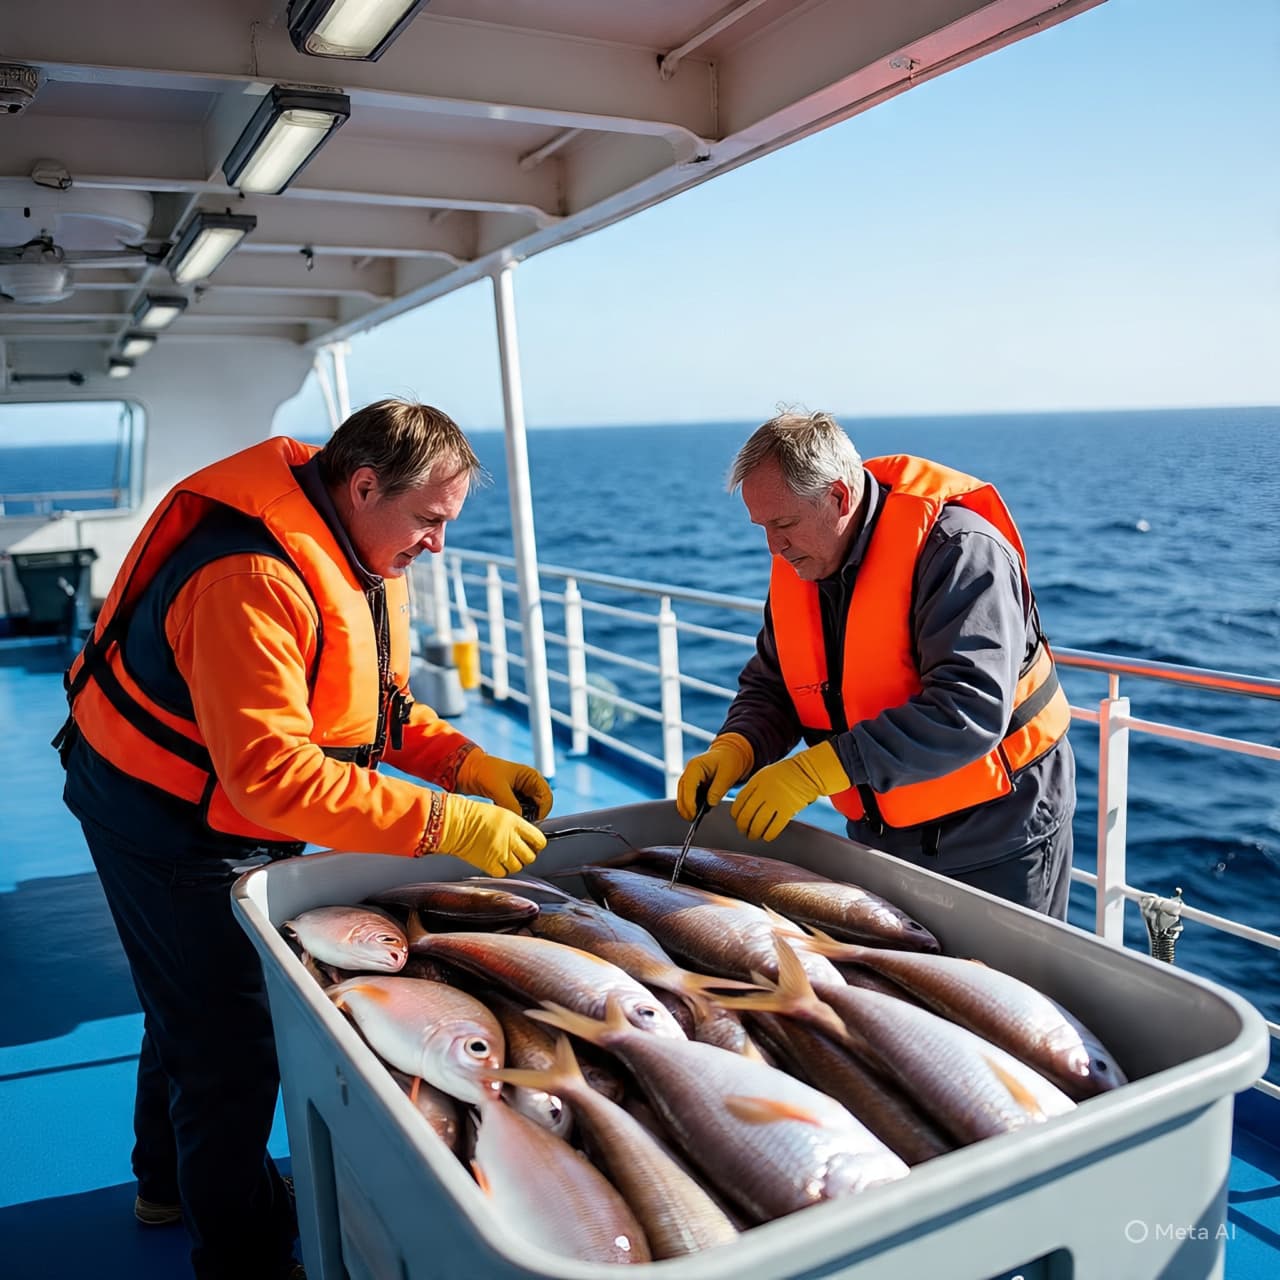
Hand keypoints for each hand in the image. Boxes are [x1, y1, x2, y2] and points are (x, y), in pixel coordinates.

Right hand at [437, 793, 546, 875]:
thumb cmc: (474, 815)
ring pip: (518, 867)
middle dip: (526, 856)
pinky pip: (503, 873)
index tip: (534, 845)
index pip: (539, 840)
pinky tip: (497, 862)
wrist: (455, 822)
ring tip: (506, 857)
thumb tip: (526, 839)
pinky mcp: (489, 864)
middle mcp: (510, 839)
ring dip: (514, 864)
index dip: (537, 845)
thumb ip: (517, 827)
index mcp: (516, 824)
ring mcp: (501, 853)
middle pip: (530, 856)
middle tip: (519, 853)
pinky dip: (501, 870)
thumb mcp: (503, 814)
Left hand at [458, 749, 552, 819]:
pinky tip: (504, 816)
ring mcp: (520, 792)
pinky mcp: (511, 799)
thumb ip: (512, 805)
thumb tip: (519, 822)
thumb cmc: (484, 771)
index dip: (542, 811)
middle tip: (520, 823)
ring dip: (522, 816)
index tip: (531, 821)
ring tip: (511, 819)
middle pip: (539, 806)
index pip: (547, 798)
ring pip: (529, 811)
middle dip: (532, 815)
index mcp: (532, 777)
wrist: (466, 770)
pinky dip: (514, 815)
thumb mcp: (499, 789)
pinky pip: (518, 812)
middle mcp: (529, 784)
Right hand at [676, 733, 753, 818]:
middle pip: (681, 793)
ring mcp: (689, 778)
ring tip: (696, 818)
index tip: (694, 815)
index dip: (689, 802)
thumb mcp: (728, 774)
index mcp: (695, 766)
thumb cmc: (730, 760)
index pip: (687, 786)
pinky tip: (699, 812)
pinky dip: (692, 805)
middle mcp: (688, 772)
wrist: (731, 753)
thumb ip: (718, 789)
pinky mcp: (693, 784)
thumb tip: (710, 804)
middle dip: (686, 808)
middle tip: (694, 820)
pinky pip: (688, 796)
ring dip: (688, 807)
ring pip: (682, 796)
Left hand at [730, 741, 849, 841]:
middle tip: (743, 831)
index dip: (736, 813)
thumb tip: (743, 805)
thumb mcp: (765, 774)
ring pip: (759, 823)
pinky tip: (767, 837)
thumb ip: (754, 788)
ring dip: (754, 833)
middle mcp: (764, 792)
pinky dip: (769, 834)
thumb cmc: (786, 773)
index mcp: (756, 782)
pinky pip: (774, 827)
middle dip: (742, 826)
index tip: (736, 819)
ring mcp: (775, 801)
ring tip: (753, 836)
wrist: (806, 771)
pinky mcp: (788, 810)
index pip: (740, 801)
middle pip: (747, 814)